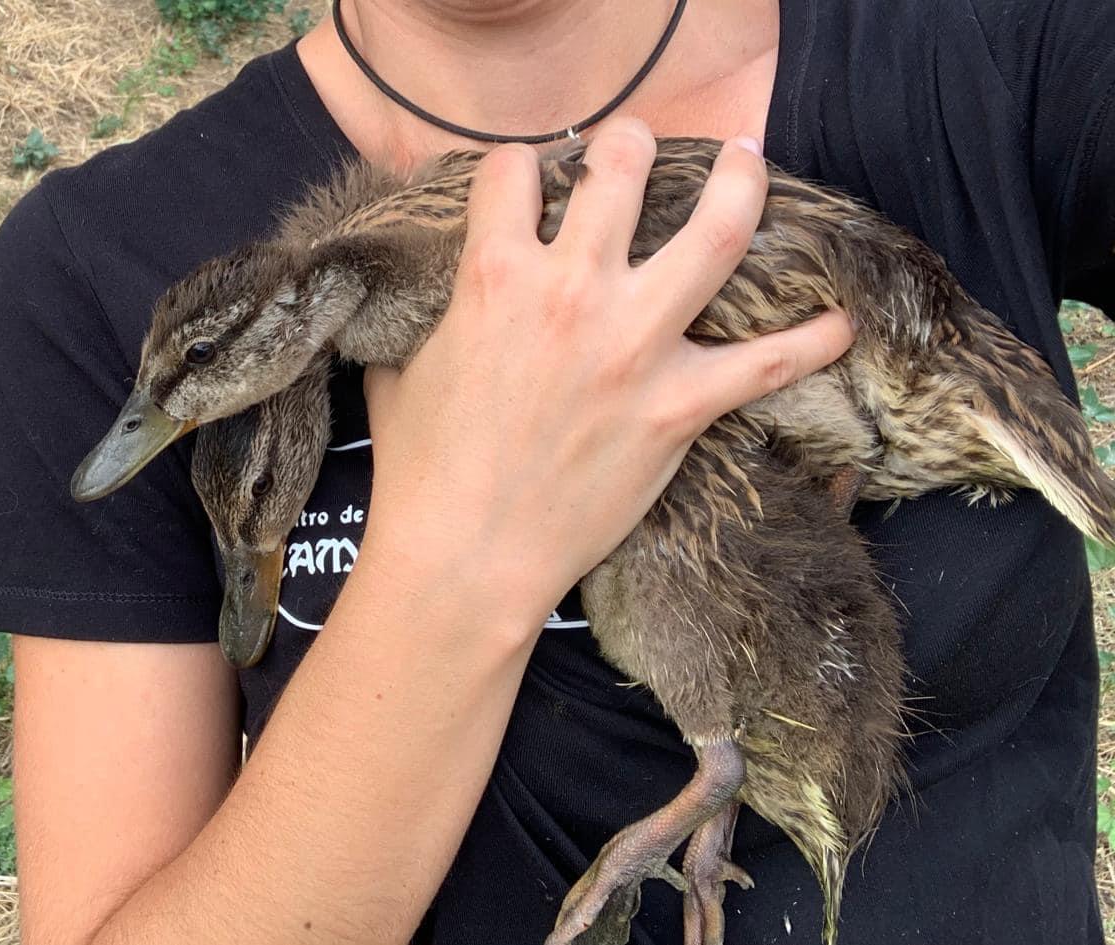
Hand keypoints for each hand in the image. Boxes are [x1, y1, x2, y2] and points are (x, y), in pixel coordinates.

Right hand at [359, 119, 854, 637]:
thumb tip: (452, 294)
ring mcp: (634, 346)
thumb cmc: (421, 468)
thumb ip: (438, 310)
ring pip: (715, 234)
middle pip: (621, 170)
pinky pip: (767, 362)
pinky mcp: (678, 406)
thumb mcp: (404, 366)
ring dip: (739, 186)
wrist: (465, 555)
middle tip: (636, 146)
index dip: (518, 169)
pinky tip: (841, 323)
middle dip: (629, 141)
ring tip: (746, 163)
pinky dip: (813, 341)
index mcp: (494, 276)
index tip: (528, 181)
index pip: (511, 172)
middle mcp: (572, 292)